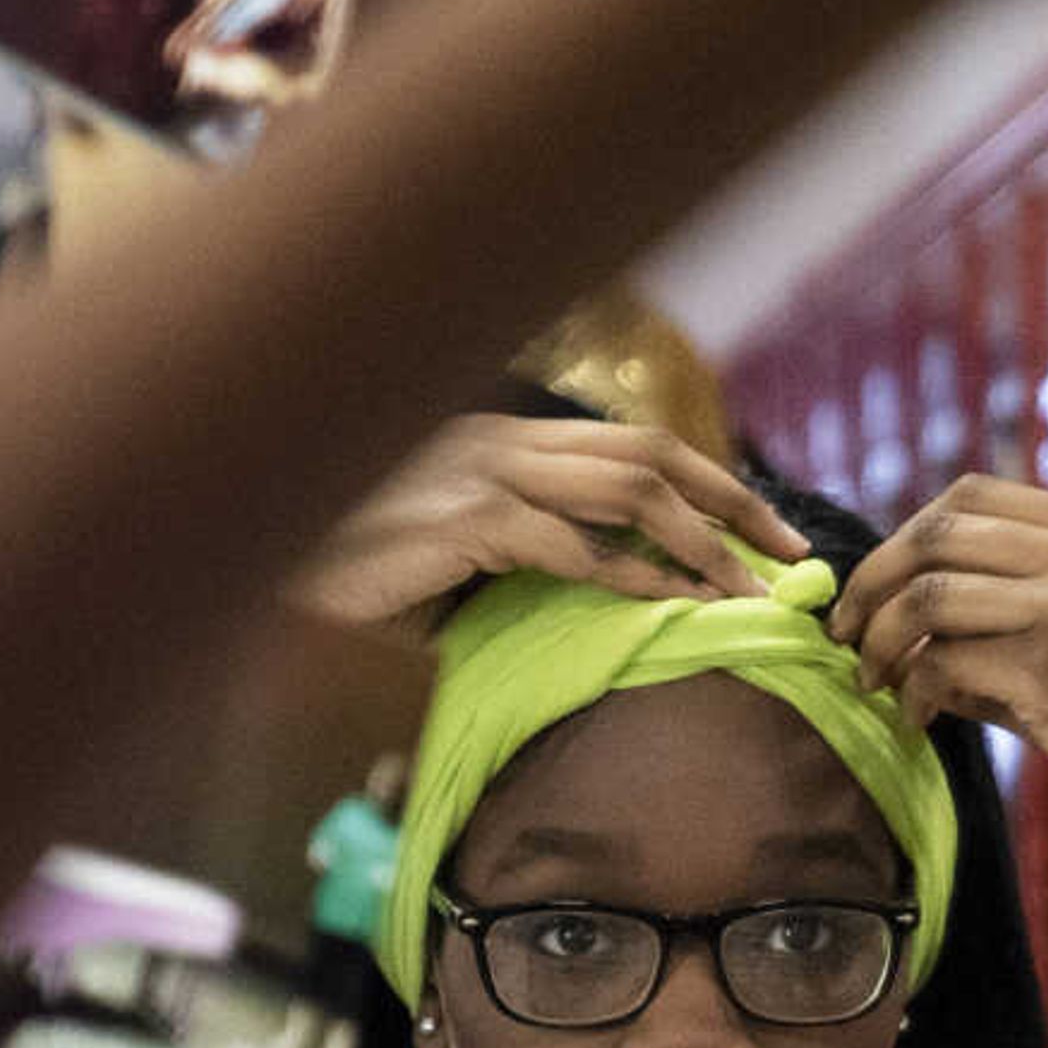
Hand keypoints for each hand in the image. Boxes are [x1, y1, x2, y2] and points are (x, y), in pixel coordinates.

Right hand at [291, 415, 811, 627]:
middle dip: (734, 503)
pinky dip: (637, 577)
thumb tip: (587, 598)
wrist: (254, 552)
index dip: (709, 483)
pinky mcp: (465, 521)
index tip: (764, 531)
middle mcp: (502, 441)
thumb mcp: (443, 556)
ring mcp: (485, 474)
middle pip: (652, 456)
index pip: (631, 447)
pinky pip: (575, 547)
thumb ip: (512, 559)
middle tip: (793, 556)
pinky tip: (678, 607)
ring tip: (753, 591)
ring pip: (631, 493)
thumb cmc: (341, 564)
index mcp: (502, 440)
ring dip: (703, 543)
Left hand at [832, 476, 1047, 847]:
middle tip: (846, 631)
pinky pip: (942, 662)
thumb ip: (1011, 597)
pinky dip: (913, 692)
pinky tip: (917, 720)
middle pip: (940, 531)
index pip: (974, 494)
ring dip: (880, 640)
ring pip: (928, 593)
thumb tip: (899, 599)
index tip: (877, 585)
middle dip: (872, 580)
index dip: (907, 534)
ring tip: (872, 680)